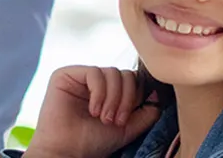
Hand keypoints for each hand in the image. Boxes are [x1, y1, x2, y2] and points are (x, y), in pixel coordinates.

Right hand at [24, 65, 160, 157]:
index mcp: (110, 91)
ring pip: (112, 73)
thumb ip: (146, 112)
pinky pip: (94, 73)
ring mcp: (81, 76)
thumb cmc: (94, 141)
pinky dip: (99, 93)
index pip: (132, 80)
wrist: (68, 150)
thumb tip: (157, 93)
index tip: (126, 120)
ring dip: (113, 99)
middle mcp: (96, 81)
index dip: (135, 96)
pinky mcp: (65, 74)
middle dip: (126, 98)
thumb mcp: (128, 127)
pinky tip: (93, 110)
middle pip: (125, 74)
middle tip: (116, 120)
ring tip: (104, 118)